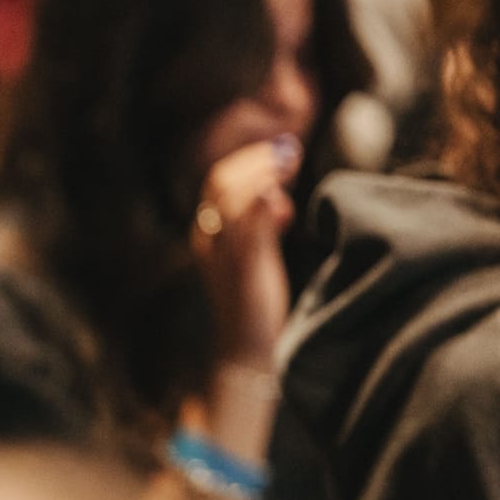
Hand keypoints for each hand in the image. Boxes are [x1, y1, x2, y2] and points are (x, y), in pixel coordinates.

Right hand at [192, 134, 300, 367]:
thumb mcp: (255, 255)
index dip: (248, 159)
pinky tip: (282, 203)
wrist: (247, 349)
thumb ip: (260, 224)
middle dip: (257, 160)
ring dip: (264, 174)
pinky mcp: (242, 269)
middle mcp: (208, 240)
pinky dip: (263, 206)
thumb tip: (275, 193)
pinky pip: (248, 229)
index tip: (281, 150)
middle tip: (290, 152)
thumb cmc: (254, 304)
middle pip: (221, 182)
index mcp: (206, 235)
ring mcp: (223, 254)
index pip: (218, 181)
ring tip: (292, 166)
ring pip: (231, 198)